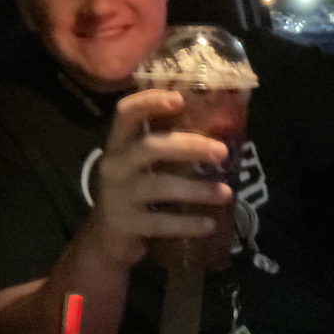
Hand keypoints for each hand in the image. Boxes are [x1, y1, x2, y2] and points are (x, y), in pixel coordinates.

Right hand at [90, 88, 230, 262]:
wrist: (107, 234)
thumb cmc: (134, 187)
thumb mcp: (141, 161)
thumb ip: (167, 143)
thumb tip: (219, 124)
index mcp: (119, 142)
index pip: (126, 113)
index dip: (149, 102)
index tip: (179, 98)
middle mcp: (115, 164)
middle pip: (150, 147)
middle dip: (188, 147)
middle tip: (222, 151)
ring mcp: (119, 195)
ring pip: (160, 186)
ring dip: (196, 189)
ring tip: (226, 193)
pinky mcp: (127, 224)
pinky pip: (161, 222)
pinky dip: (187, 224)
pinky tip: (209, 225)